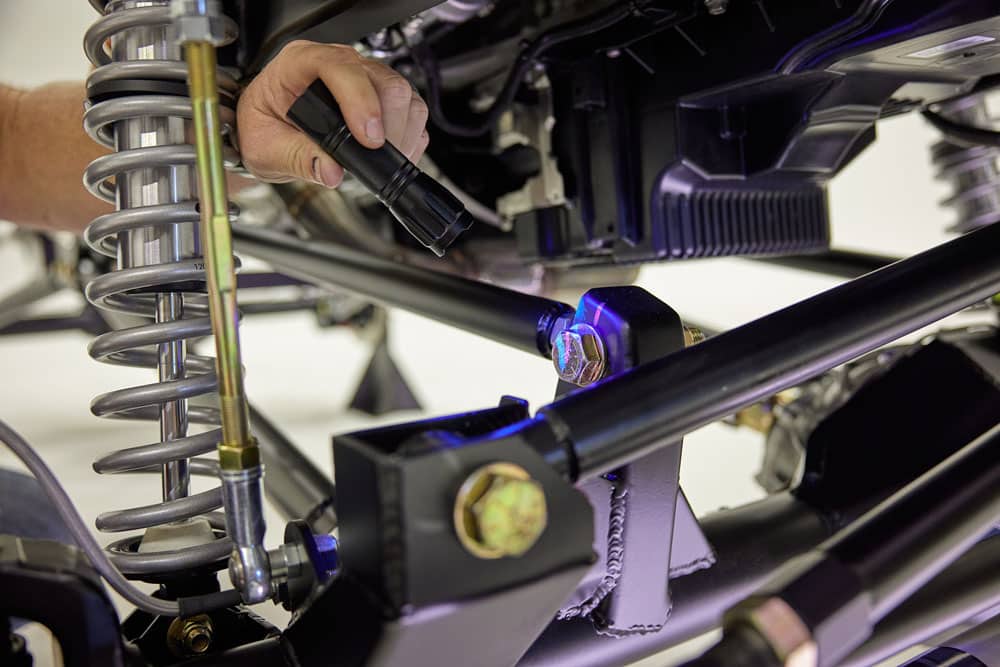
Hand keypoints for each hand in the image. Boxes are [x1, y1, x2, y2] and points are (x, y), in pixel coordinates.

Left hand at [236, 40, 429, 187]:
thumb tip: (330, 171)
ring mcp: (363, 79)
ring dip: (401, 132)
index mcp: (300, 64)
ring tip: (381, 159)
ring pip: (402, 94)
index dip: (360, 101)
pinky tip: (390, 156)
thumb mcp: (265, 148)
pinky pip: (411, 112)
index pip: (339, 67)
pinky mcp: (381, 98)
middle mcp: (337, 64)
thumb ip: (296, 158)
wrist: (265, 133)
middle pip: (383, 80)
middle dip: (388, 124)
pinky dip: (409, 138)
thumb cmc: (262, 128)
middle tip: (375, 156)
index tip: (368, 138)